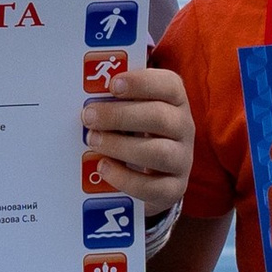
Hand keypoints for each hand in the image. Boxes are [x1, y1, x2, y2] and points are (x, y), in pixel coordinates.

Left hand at [83, 56, 195, 212]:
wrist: (153, 172)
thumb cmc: (135, 130)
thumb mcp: (130, 109)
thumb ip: (114, 100)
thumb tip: (87, 98)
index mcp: (175, 100)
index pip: (169, 85)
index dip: (141, 83)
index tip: (113, 85)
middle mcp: (183, 128)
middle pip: (159, 117)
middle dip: (119, 116)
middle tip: (89, 117)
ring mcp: (181, 159)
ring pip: (159, 152)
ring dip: (120, 146)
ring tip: (93, 141)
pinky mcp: (174, 188)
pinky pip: (153, 187)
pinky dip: (125, 178)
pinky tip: (103, 167)